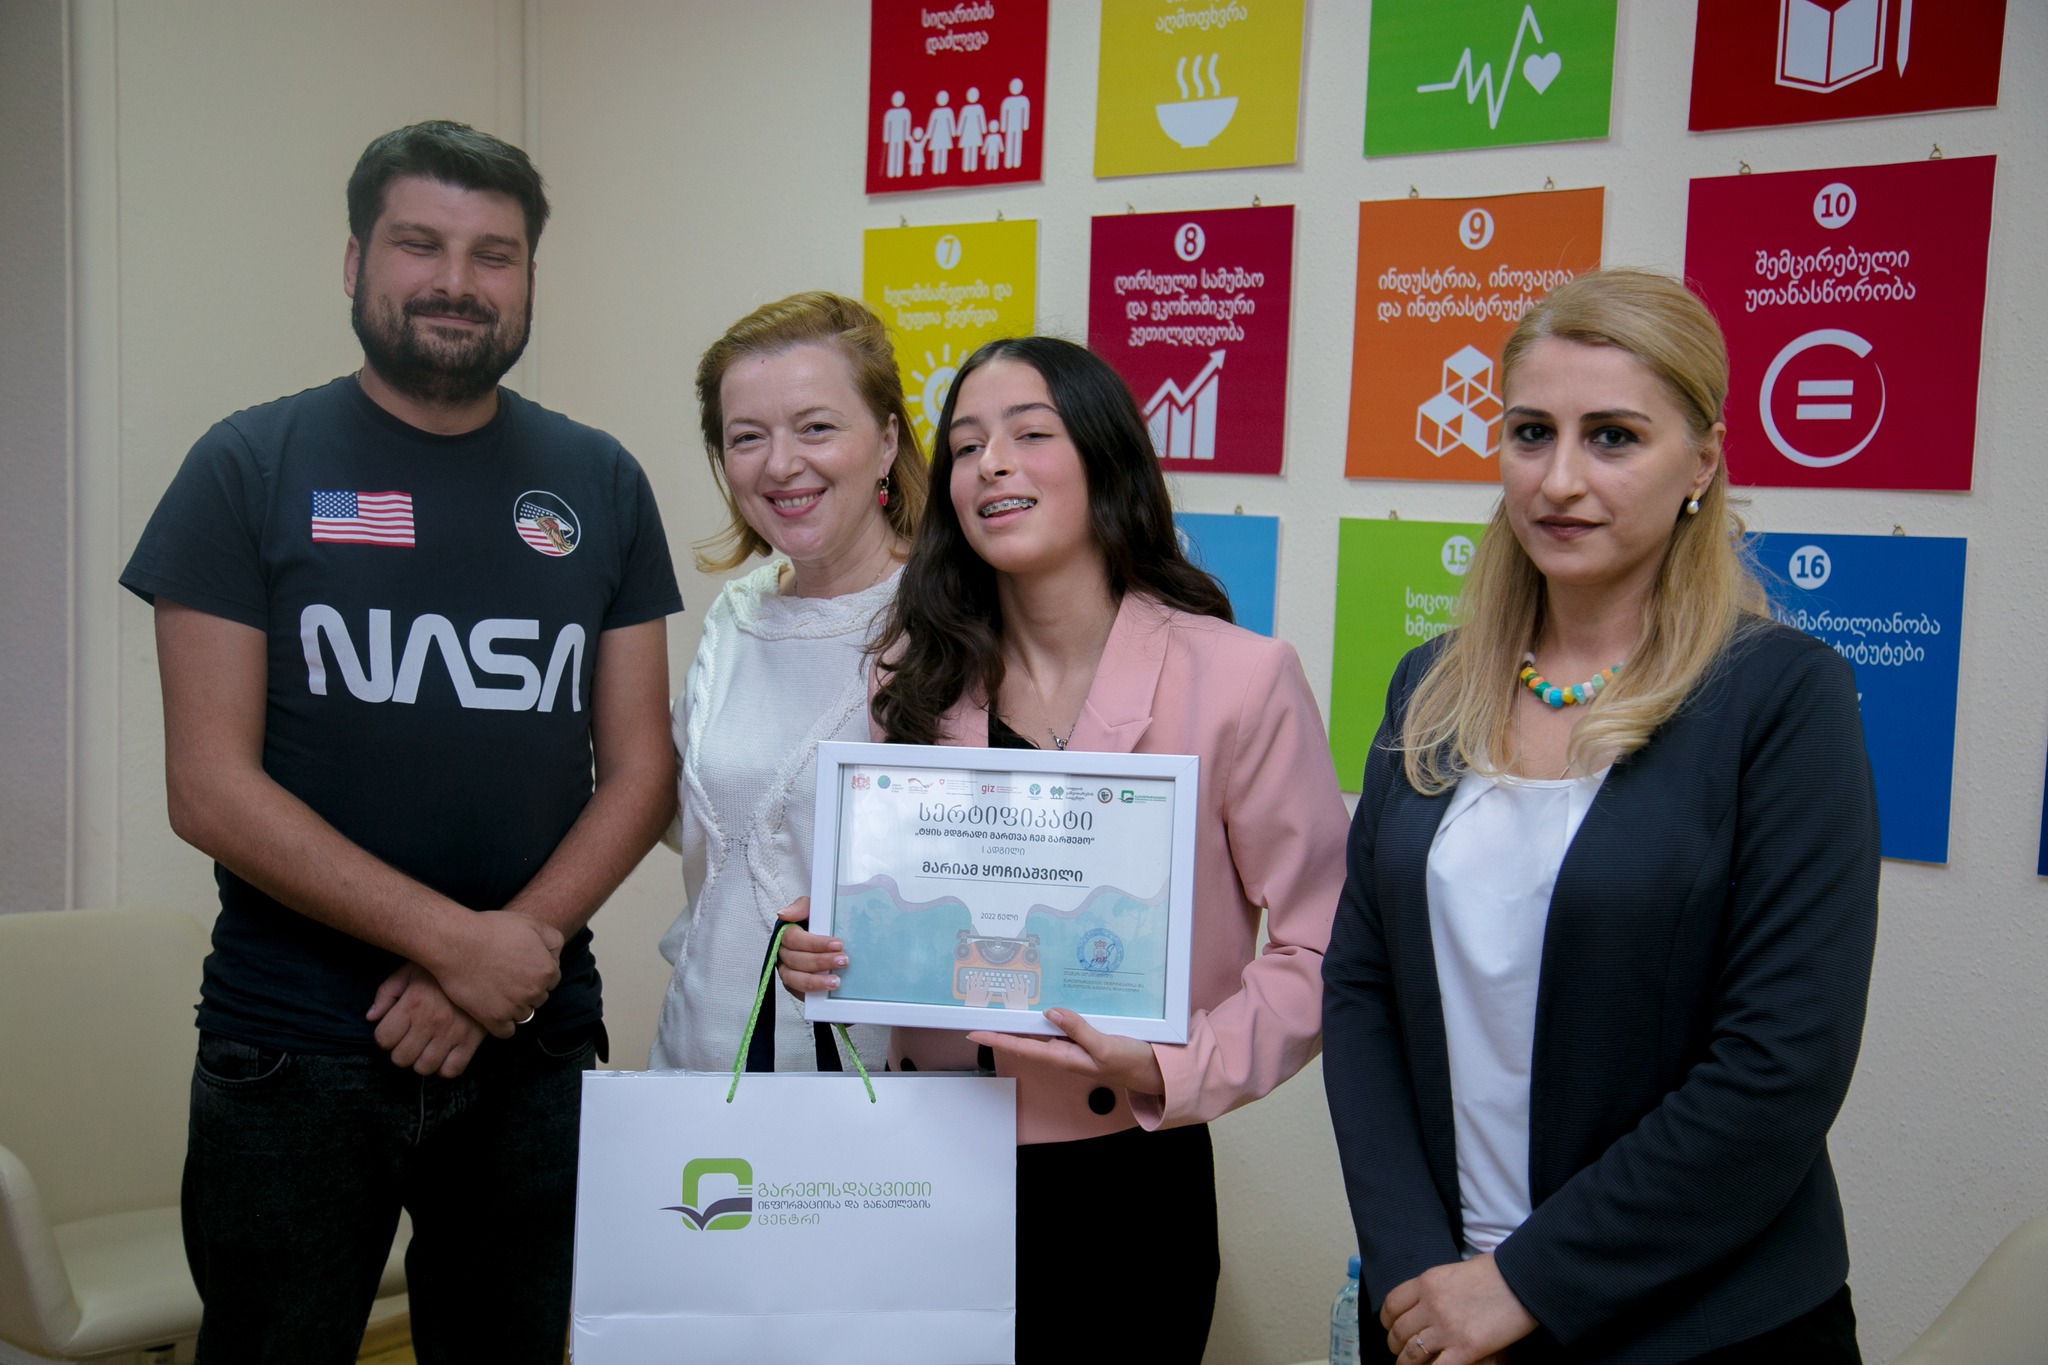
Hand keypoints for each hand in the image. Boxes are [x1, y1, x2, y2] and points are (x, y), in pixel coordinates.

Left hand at [368, 962, 487, 1077]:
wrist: (483, 963)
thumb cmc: (442, 967)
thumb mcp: (409, 970)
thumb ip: (387, 992)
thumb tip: (371, 1018)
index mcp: (413, 1004)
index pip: (383, 1039)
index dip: (384, 1036)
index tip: (393, 1030)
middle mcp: (430, 1022)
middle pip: (400, 1058)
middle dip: (400, 1051)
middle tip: (409, 1040)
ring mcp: (452, 1034)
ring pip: (424, 1068)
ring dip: (420, 1061)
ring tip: (425, 1048)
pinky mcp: (472, 1040)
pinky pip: (452, 1070)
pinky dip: (445, 1068)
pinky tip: (444, 1053)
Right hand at [425, 909, 562, 1037]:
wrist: (456, 943)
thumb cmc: (492, 930)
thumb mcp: (532, 923)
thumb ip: (553, 940)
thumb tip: (555, 958)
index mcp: (547, 970)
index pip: (551, 980)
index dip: (536, 972)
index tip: (520, 967)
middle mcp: (534, 991)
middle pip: (538, 998)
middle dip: (526, 989)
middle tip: (507, 977)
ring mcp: (514, 1007)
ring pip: (523, 1014)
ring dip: (514, 1006)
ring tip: (497, 990)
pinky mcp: (494, 1018)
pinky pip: (507, 1031)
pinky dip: (502, 1024)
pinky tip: (493, 1010)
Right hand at [773, 898, 846, 997]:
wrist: (829, 938)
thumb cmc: (818, 923)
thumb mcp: (812, 909)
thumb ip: (800, 908)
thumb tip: (783, 913)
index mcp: (786, 935)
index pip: (793, 939)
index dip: (815, 943)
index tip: (837, 944)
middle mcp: (784, 955)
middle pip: (796, 960)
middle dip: (821, 961)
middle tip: (843, 961)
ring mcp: (788, 972)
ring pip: (795, 979)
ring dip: (816, 981)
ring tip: (836, 981)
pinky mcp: (795, 987)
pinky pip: (800, 993)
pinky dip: (814, 992)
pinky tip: (828, 990)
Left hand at [968, 1008, 1165, 1095]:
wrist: (1153, 1071)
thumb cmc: (1130, 1063)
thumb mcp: (1104, 1047)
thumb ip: (1078, 1030)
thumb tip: (1051, 1012)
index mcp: (1063, 1056)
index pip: (1021, 1046)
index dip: (996, 1039)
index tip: (973, 1031)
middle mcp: (1062, 1052)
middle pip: (1024, 1039)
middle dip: (1002, 1027)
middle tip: (979, 1011)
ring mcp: (1071, 1046)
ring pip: (1039, 1032)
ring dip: (1020, 1021)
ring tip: (1000, 1006)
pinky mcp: (1082, 1039)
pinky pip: (1058, 1027)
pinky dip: (1045, 1017)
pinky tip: (1040, 1007)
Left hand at [1380, 1255, 1536, 1364]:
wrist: (1523, 1281)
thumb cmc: (1497, 1272)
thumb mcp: (1457, 1270)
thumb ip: (1438, 1287)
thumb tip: (1431, 1300)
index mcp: (1427, 1282)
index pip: (1392, 1304)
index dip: (1387, 1321)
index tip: (1389, 1328)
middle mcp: (1430, 1304)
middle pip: (1399, 1332)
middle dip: (1396, 1346)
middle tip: (1401, 1352)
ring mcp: (1446, 1328)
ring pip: (1412, 1354)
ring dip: (1407, 1364)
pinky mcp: (1465, 1349)